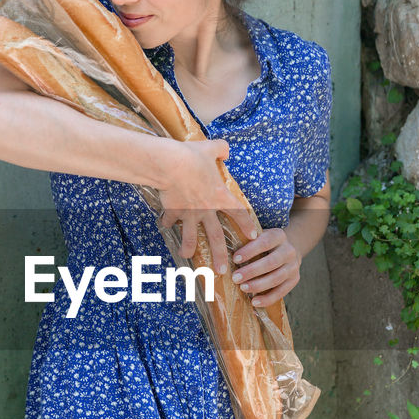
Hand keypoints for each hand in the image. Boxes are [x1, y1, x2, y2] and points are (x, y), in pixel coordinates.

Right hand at [157, 139, 259, 275]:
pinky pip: (170, 221)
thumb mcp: (211, 148)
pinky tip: (165, 227)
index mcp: (220, 196)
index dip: (247, 225)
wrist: (169, 165)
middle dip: (220, 255)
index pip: (239, 213)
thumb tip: (225, 150)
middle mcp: (206, 209)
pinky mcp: (172, 210)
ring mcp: (188, 213)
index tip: (253, 236)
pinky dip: (167, 223)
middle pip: (216, 237)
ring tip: (189, 257)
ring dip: (190, 248)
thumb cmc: (192, 156)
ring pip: (191, 237)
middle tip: (223, 270)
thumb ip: (221, 150)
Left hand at [231, 229, 301, 307]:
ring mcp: (293, 266)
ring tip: (243, 288)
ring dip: (258, 285)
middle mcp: (289, 250)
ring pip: (277, 278)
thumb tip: (222, 251)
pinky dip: (267, 298)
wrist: (287, 250)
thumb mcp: (258, 237)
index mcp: (278, 235)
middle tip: (235, 278)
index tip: (235, 259)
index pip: (265, 242)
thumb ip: (245, 240)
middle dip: (252, 271)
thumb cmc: (264, 244)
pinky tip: (254, 302)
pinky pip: (281, 292)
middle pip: (271, 262)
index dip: (250, 251)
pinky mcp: (294, 280)